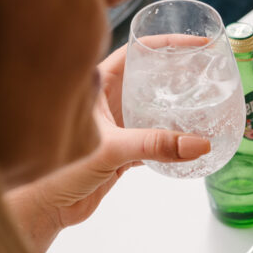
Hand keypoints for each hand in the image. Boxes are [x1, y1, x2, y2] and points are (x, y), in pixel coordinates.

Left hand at [4, 45, 209, 252]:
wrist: (46, 208)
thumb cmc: (57, 171)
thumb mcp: (110, 150)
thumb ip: (154, 145)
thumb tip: (197, 144)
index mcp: (94, 86)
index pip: (134, 54)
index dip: (165, 45)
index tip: (195, 44)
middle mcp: (104, 102)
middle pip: (147, 79)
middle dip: (176, 74)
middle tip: (206, 71)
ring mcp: (114, 127)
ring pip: (151, 110)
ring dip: (175, 109)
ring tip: (204, 103)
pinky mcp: (121, 152)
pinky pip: (153, 140)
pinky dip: (171, 142)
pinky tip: (189, 143)